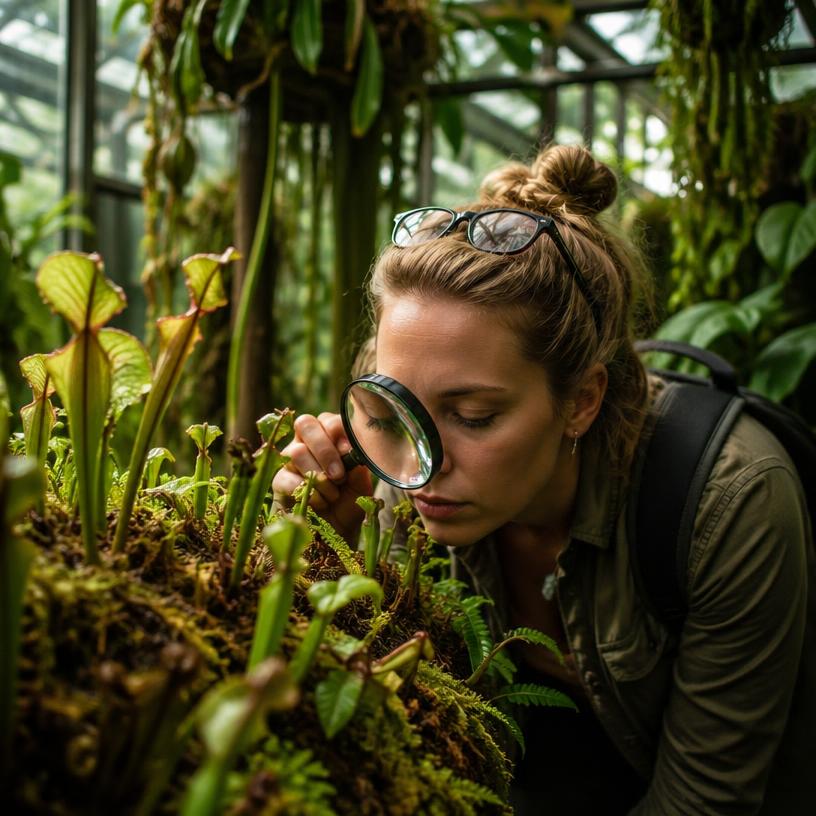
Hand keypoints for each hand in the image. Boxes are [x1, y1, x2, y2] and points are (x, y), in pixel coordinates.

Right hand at [272, 412, 371, 542]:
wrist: (335, 532)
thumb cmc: (349, 501)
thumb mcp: (361, 483)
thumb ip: (358, 465)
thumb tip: (351, 452)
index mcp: (330, 436)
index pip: (328, 419)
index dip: (338, 431)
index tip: (349, 452)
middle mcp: (307, 442)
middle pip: (305, 424)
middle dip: (324, 449)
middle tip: (338, 475)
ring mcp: (290, 460)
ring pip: (296, 451)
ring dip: (318, 476)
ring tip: (333, 495)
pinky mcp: (278, 481)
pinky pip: (286, 477)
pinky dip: (307, 492)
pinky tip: (320, 503)